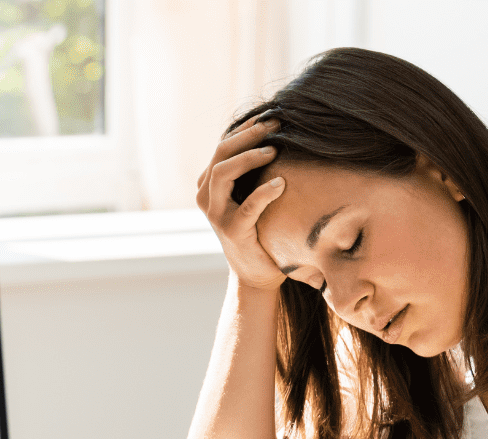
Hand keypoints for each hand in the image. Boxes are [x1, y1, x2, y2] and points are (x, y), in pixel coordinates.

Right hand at [195, 114, 287, 290]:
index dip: (245, 129)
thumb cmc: (258, 229)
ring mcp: (216, 215)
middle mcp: (206, 197)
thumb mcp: (248, 196)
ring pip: (223, 173)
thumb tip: (273, 137)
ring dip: (250, 157)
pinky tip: (281, 183)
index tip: (269, 115)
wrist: (255, 273)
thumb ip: (249, 173)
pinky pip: (247, 207)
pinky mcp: (232, 231)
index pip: (222, 146)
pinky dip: (264, 192)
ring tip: (275, 150)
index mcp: (208, 185)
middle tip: (275, 125)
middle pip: (221, 153)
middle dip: (249, 135)